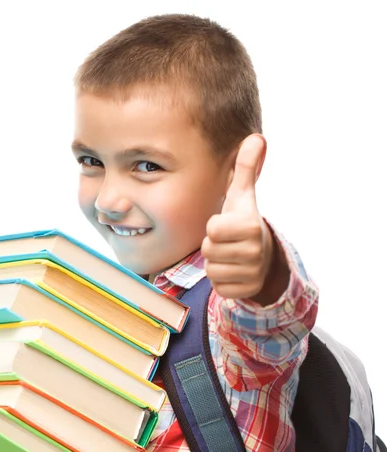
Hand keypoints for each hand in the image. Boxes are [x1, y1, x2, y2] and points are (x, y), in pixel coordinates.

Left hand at [201, 134, 284, 302]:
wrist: (264, 257)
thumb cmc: (244, 222)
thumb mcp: (243, 195)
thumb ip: (245, 168)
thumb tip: (256, 137)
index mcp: (251, 226)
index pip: (212, 229)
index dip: (214, 227)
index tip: (226, 225)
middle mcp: (254, 251)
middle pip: (208, 250)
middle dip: (213, 246)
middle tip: (227, 242)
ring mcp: (251, 273)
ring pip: (212, 270)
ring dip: (216, 263)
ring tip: (230, 256)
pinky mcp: (245, 291)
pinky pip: (218, 287)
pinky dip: (222, 281)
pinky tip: (233, 272)